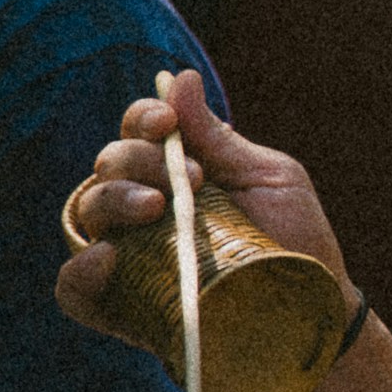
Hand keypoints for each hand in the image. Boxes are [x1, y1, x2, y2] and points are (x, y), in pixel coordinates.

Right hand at [58, 72, 349, 331]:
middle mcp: (145, 209)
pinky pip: (75, 291)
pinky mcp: (123, 308)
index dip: (143, 119)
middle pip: (109, 167)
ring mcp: (130, 256)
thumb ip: (219, 138)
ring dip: (114, 201)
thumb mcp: (269, 180)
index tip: (168, 124)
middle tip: (186, 180)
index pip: (138, 132)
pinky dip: (80, 273)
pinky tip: (107, 258)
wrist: (315, 312)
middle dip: (136, 161)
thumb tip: (179, 78)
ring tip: (156, 209)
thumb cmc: (297, 240)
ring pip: (88, 215)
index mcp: (179, 171)